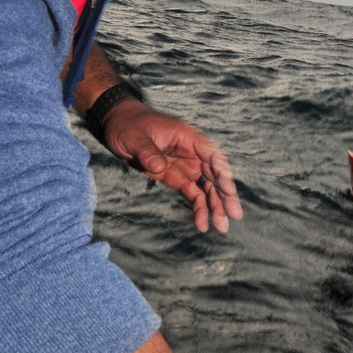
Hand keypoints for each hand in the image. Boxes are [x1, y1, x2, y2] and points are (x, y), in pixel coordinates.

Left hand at [101, 101, 242, 233]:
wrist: (117, 125)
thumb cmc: (128, 125)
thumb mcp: (134, 137)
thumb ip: (147, 151)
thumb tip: (159, 167)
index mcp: (185, 137)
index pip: (211, 154)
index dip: (222, 171)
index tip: (229, 190)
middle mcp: (191, 152)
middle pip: (215, 174)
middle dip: (225, 195)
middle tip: (234, 215)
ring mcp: (186, 165)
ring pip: (207, 186)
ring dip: (215, 205)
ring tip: (221, 226)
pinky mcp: (177, 177)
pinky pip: (193, 193)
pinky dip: (199, 207)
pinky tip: (202, 223)